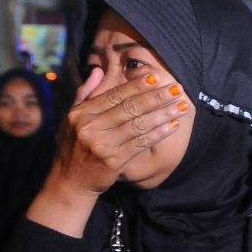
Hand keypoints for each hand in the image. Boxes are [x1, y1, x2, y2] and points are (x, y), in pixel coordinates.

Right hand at [49, 68, 189, 196]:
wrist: (70, 181)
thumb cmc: (74, 147)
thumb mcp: (71, 118)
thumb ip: (84, 93)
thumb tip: (99, 70)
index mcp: (81, 113)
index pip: (114, 95)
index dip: (136, 86)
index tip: (156, 77)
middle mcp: (90, 126)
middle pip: (130, 107)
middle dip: (156, 96)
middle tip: (177, 88)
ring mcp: (102, 144)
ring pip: (138, 124)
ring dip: (163, 114)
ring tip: (181, 106)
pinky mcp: (114, 160)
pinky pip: (141, 143)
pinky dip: (158, 134)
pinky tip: (172, 126)